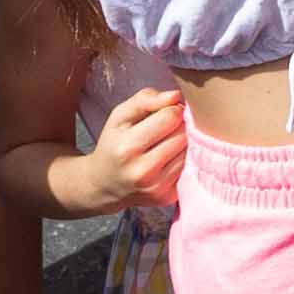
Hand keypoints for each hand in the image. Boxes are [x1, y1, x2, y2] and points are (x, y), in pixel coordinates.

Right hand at [67, 83, 187, 215]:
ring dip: (184, 144)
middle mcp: (142, 171)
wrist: (103, 184)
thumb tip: (175, 96)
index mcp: (127, 147)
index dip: (171, 110)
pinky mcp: (167, 197)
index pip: (170, 118)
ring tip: (167, 143)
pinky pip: (190, 169)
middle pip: (183, 135)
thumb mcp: (119, 116)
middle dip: (180, 127)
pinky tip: (169, 159)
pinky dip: (184, 161)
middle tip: (167, 129)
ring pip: (190, 152)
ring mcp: (156, 188)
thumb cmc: (114, 143)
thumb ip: (145, 99)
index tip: (165, 113)